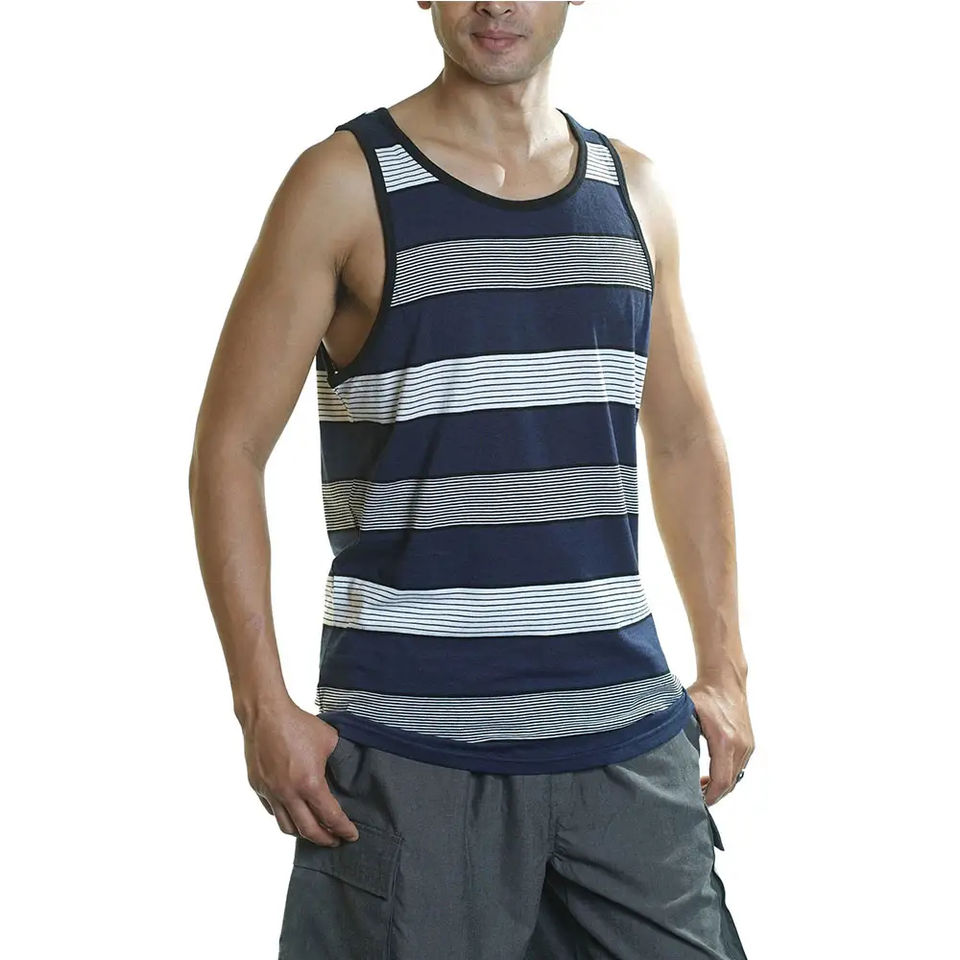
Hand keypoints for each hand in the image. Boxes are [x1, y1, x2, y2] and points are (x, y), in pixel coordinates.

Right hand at [239, 696, 358, 844]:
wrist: (266, 714)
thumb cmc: (299, 724)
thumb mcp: (329, 740)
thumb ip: (340, 759)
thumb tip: (349, 770)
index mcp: (310, 784)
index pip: (330, 817)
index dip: (343, 829)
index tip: (352, 835)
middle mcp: (289, 794)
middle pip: (308, 831)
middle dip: (325, 839)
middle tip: (336, 841)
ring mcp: (271, 792)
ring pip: (287, 827)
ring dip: (303, 834)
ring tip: (314, 832)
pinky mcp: (258, 787)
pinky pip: (273, 811)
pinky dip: (286, 818)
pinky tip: (294, 814)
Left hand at [686, 673, 753, 806]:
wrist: (725, 680)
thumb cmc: (704, 694)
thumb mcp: (685, 712)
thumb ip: (676, 733)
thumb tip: (658, 751)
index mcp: (724, 740)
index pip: (721, 780)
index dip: (710, 796)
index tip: (697, 803)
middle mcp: (740, 745)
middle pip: (729, 784)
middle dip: (713, 795)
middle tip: (694, 798)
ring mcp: (747, 745)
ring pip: (736, 777)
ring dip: (720, 786)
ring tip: (700, 788)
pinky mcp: (749, 743)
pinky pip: (739, 768)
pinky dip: (727, 776)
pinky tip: (711, 776)